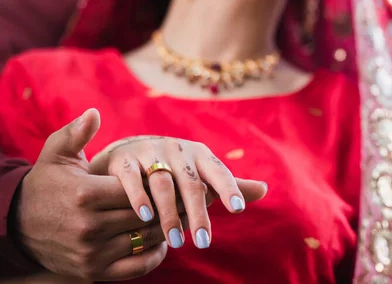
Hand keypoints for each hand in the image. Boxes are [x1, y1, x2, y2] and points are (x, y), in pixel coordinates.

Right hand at [15, 109, 173, 280]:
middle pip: (146, 215)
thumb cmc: (45, 184)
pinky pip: (135, 267)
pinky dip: (154, 256)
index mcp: (85, 193)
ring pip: (145, 239)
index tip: (178, 176)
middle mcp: (89, 226)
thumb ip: (77, 133)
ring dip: (167, 229)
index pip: (139, 188)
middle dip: (171, 206)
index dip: (161, 182)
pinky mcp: (92, 272)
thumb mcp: (56, 155)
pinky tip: (162, 242)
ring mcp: (91, 252)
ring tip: (183, 217)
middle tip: (191, 198)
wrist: (17, 226)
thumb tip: (94, 112)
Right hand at [91, 135, 267, 249]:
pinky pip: (131, 179)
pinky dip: (138, 197)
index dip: (229, 188)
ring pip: (163, 184)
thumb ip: (230, 183)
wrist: (128, 151)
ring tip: (176, 242)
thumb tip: (265, 189)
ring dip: (169, 214)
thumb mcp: (201, 172)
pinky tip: (145, 217)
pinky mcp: (123, 160)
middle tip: (205, 243)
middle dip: (198, 213)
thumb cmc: (174, 168)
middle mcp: (177, 151)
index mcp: (199, 154)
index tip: (238, 209)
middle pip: (191, 183)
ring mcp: (149, 153)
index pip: (219, 172)